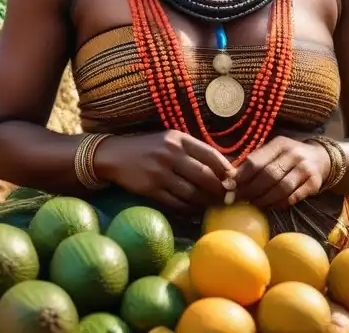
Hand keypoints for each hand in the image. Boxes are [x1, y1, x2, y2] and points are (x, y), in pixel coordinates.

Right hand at [93, 131, 235, 211]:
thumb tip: (224, 170)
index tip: (234, 181)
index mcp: (179, 139)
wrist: (115, 155)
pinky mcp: (150, 189)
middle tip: (227, 198)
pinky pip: (177, 203)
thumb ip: (193, 151)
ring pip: (192, 192)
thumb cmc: (150, 148)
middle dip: (219, 190)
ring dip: (206, 202)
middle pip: (205, 176)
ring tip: (213, 205)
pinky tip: (195, 210)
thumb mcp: (171, 140)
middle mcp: (170, 153)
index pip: (211, 155)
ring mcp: (160, 172)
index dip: (226, 170)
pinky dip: (189, 209)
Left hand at [235, 136, 331, 209]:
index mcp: (280, 144)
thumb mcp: (273, 151)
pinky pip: (293, 197)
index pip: (256, 160)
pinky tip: (270, 206)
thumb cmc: (288, 157)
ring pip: (281, 188)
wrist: (320, 158)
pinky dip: (279, 204)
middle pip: (268, 175)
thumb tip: (229, 179)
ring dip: (264, 199)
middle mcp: (294, 154)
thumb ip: (254, 162)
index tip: (229, 187)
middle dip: (250, 190)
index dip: (241, 176)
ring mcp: (305, 169)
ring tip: (253, 204)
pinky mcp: (314, 183)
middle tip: (238, 199)